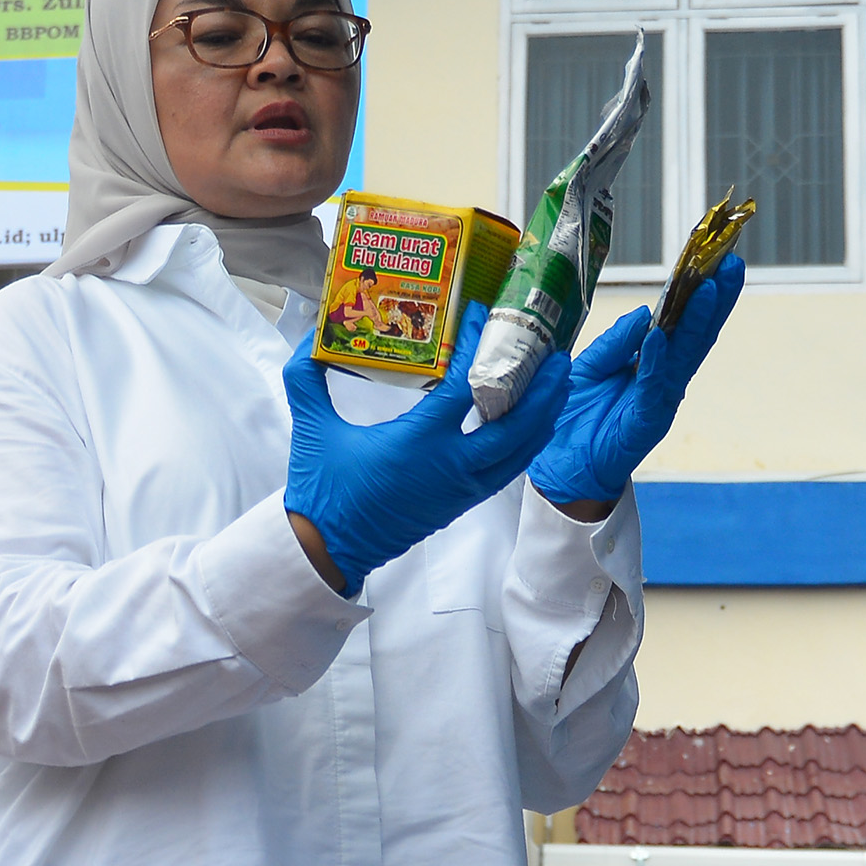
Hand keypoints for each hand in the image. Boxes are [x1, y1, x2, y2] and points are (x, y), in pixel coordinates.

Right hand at [281, 298, 571, 593]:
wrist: (329, 551)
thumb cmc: (322, 492)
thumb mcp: (310, 428)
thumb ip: (306, 376)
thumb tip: (311, 335)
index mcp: (417, 443)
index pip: (462, 387)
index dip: (475, 347)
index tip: (480, 314)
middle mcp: (450, 466)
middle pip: (515, 424)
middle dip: (543, 389)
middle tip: (556, 354)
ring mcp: (461, 488)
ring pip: (520, 451)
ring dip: (544, 416)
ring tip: (559, 384)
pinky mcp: (462, 503)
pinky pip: (508, 470)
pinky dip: (527, 444)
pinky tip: (535, 423)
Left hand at [531, 256, 742, 511]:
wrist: (556, 469)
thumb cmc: (573, 417)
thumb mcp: (588, 366)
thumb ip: (616, 342)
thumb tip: (647, 313)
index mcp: (651, 362)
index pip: (680, 321)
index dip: (696, 290)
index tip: (714, 257)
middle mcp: (663, 379)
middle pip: (696, 333)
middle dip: (715, 298)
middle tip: (731, 262)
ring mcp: (658, 401)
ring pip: (685, 355)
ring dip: (698, 321)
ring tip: (710, 287)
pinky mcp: (645, 424)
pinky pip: (652, 386)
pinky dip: (656, 360)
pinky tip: (660, 335)